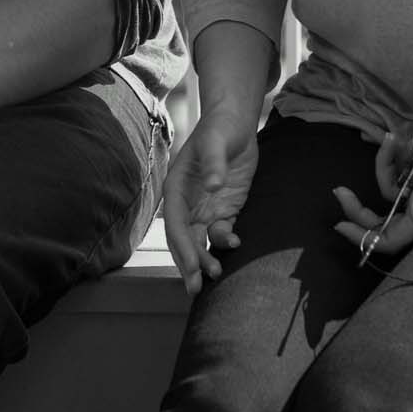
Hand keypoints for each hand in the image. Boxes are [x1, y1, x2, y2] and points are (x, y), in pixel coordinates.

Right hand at [162, 107, 258, 295]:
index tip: (192, 267)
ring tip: (216, 275)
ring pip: (201, 241)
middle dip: (189, 264)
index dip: (183, 247)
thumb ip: (214, 163)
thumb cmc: (220, 128)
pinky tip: (235, 246)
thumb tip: (212, 187)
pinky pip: (221, 232)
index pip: (177, 224)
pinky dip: (225, 243)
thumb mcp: (215, 142)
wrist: (236, 123)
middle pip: (184, 239)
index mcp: (177, 188)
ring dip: (205, 259)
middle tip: (196, 288)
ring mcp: (206, 207)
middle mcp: (188, 202)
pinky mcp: (225, 208)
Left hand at [334, 107, 412, 259]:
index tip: (339, 225)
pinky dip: (392, 156)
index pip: (392, 238)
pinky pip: (397, 170)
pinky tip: (397, 137)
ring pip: (389, 187)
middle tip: (340, 190)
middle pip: (383, 218)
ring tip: (393, 140)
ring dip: (384, 164)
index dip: (365, 238)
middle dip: (360, 206)